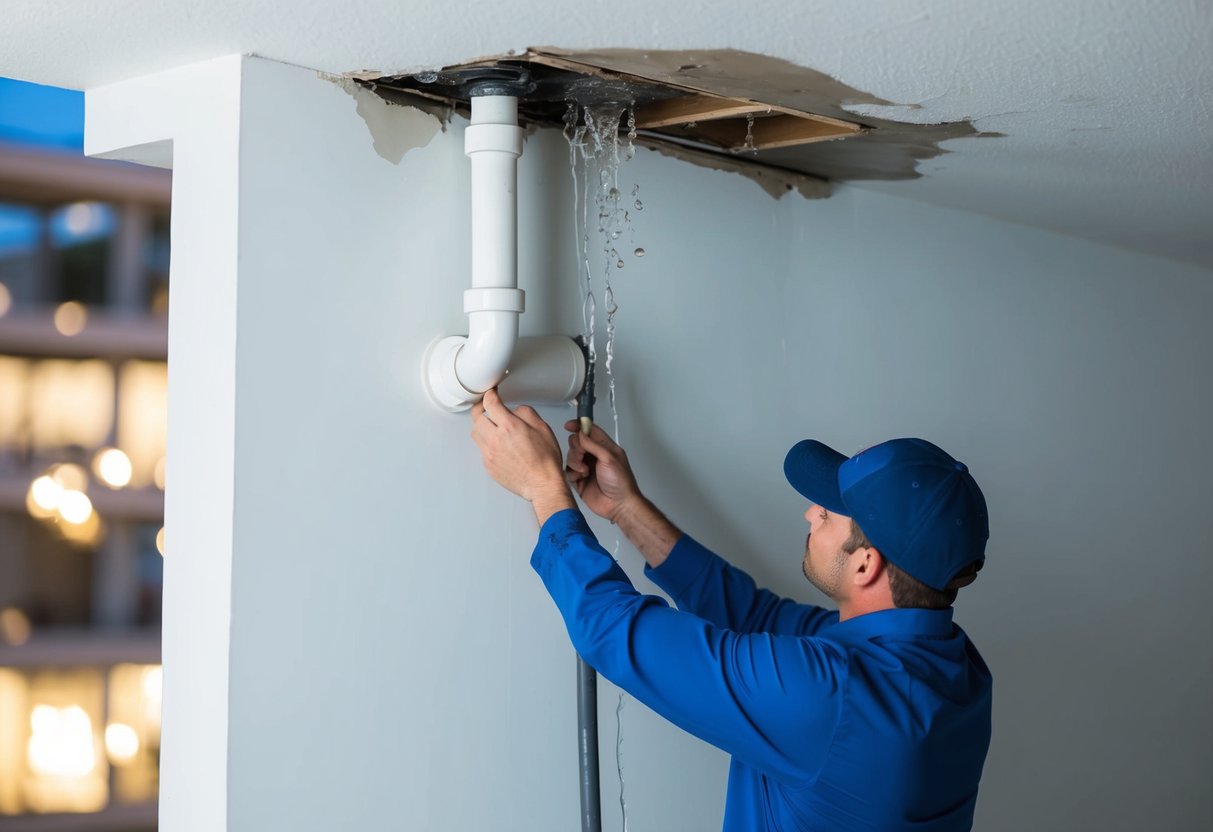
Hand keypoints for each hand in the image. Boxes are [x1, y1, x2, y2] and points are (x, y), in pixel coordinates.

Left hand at [471, 390, 572, 517]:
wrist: (542, 484)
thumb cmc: (545, 460)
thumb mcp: (543, 428)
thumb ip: (526, 413)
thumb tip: (515, 410)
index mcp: (509, 427)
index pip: (490, 403)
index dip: (490, 394)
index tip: (491, 393)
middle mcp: (495, 439)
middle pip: (476, 417)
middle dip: (481, 408)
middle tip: (487, 407)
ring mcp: (489, 454)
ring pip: (475, 433)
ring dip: (481, 426)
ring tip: (491, 426)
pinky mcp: (488, 465)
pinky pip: (481, 449)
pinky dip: (486, 442)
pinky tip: (497, 444)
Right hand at [562, 420, 641, 522]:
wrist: (618, 504)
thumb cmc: (621, 482)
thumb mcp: (609, 458)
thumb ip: (593, 444)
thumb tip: (580, 433)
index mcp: (605, 447)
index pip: (589, 430)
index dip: (579, 426)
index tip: (569, 426)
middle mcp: (595, 456)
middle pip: (576, 443)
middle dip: (576, 449)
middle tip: (583, 457)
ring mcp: (587, 468)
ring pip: (571, 457)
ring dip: (575, 463)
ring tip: (585, 472)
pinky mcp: (580, 480)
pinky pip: (568, 472)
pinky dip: (572, 474)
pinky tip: (581, 478)